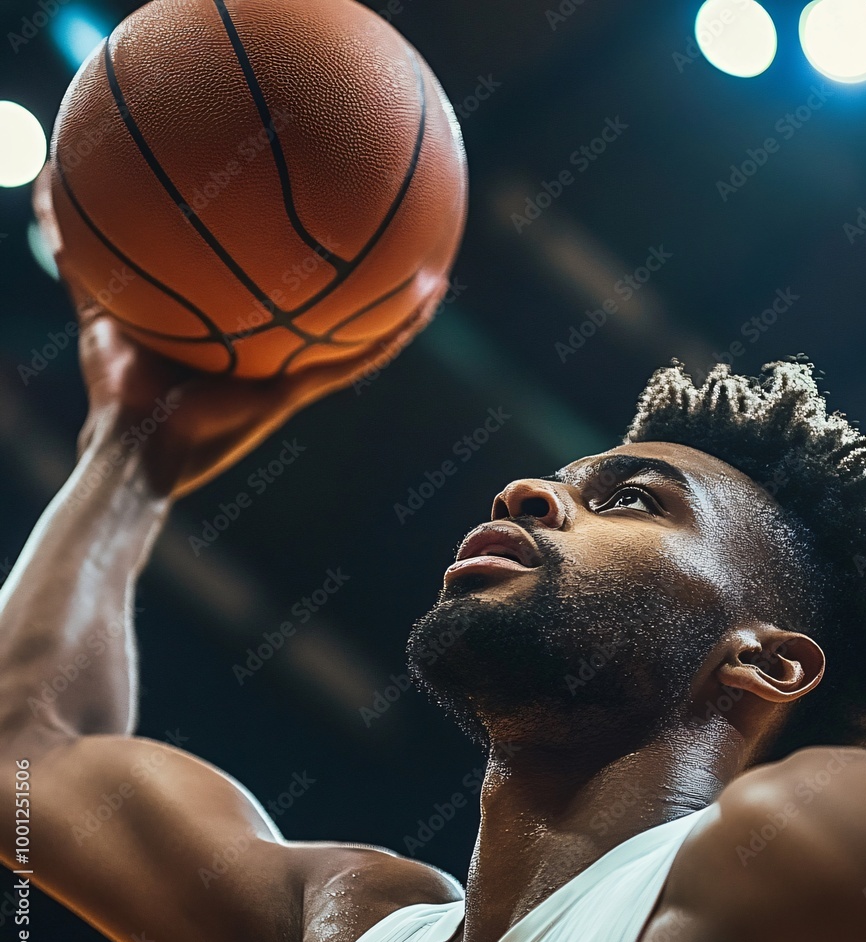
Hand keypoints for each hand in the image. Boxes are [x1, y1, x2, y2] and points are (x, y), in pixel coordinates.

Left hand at [33, 163, 409, 497]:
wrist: (134, 446)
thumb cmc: (116, 387)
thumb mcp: (99, 304)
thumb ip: (77, 253)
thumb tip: (44, 186)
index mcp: (243, 347)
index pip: (282, 306)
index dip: (303, 276)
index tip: (318, 239)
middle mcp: (277, 362)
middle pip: (328, 319)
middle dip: (358, 291)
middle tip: (391, 249)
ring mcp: (293, 379)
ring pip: (357, 341)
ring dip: (396, 313)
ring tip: (434, 279)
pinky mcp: (298, 391)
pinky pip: (355, 359)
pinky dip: (390, 335)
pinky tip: (424, 303)